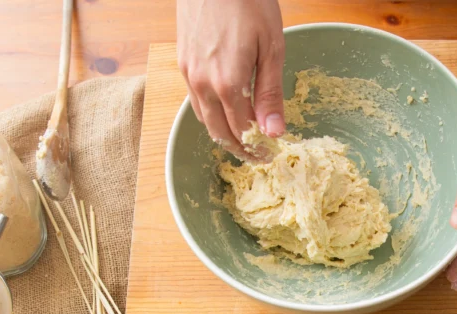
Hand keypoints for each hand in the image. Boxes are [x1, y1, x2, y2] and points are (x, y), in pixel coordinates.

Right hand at [177, 0, 284, 157]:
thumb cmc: (248, 2)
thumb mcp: (271, 48)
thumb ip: (270, 93)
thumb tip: (274, 132)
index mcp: (228, 84)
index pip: (243, 132)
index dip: (258, 148)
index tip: (271, 154)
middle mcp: (203, 84)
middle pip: (220, 133)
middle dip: (240, 149)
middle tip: (258, 156)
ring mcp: (189, 74)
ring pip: (204, 120)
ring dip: (223, 135)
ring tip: (243, 140)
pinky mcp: (182, 63)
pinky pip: (195, 101)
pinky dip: (210, 116)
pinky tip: (224, 113)